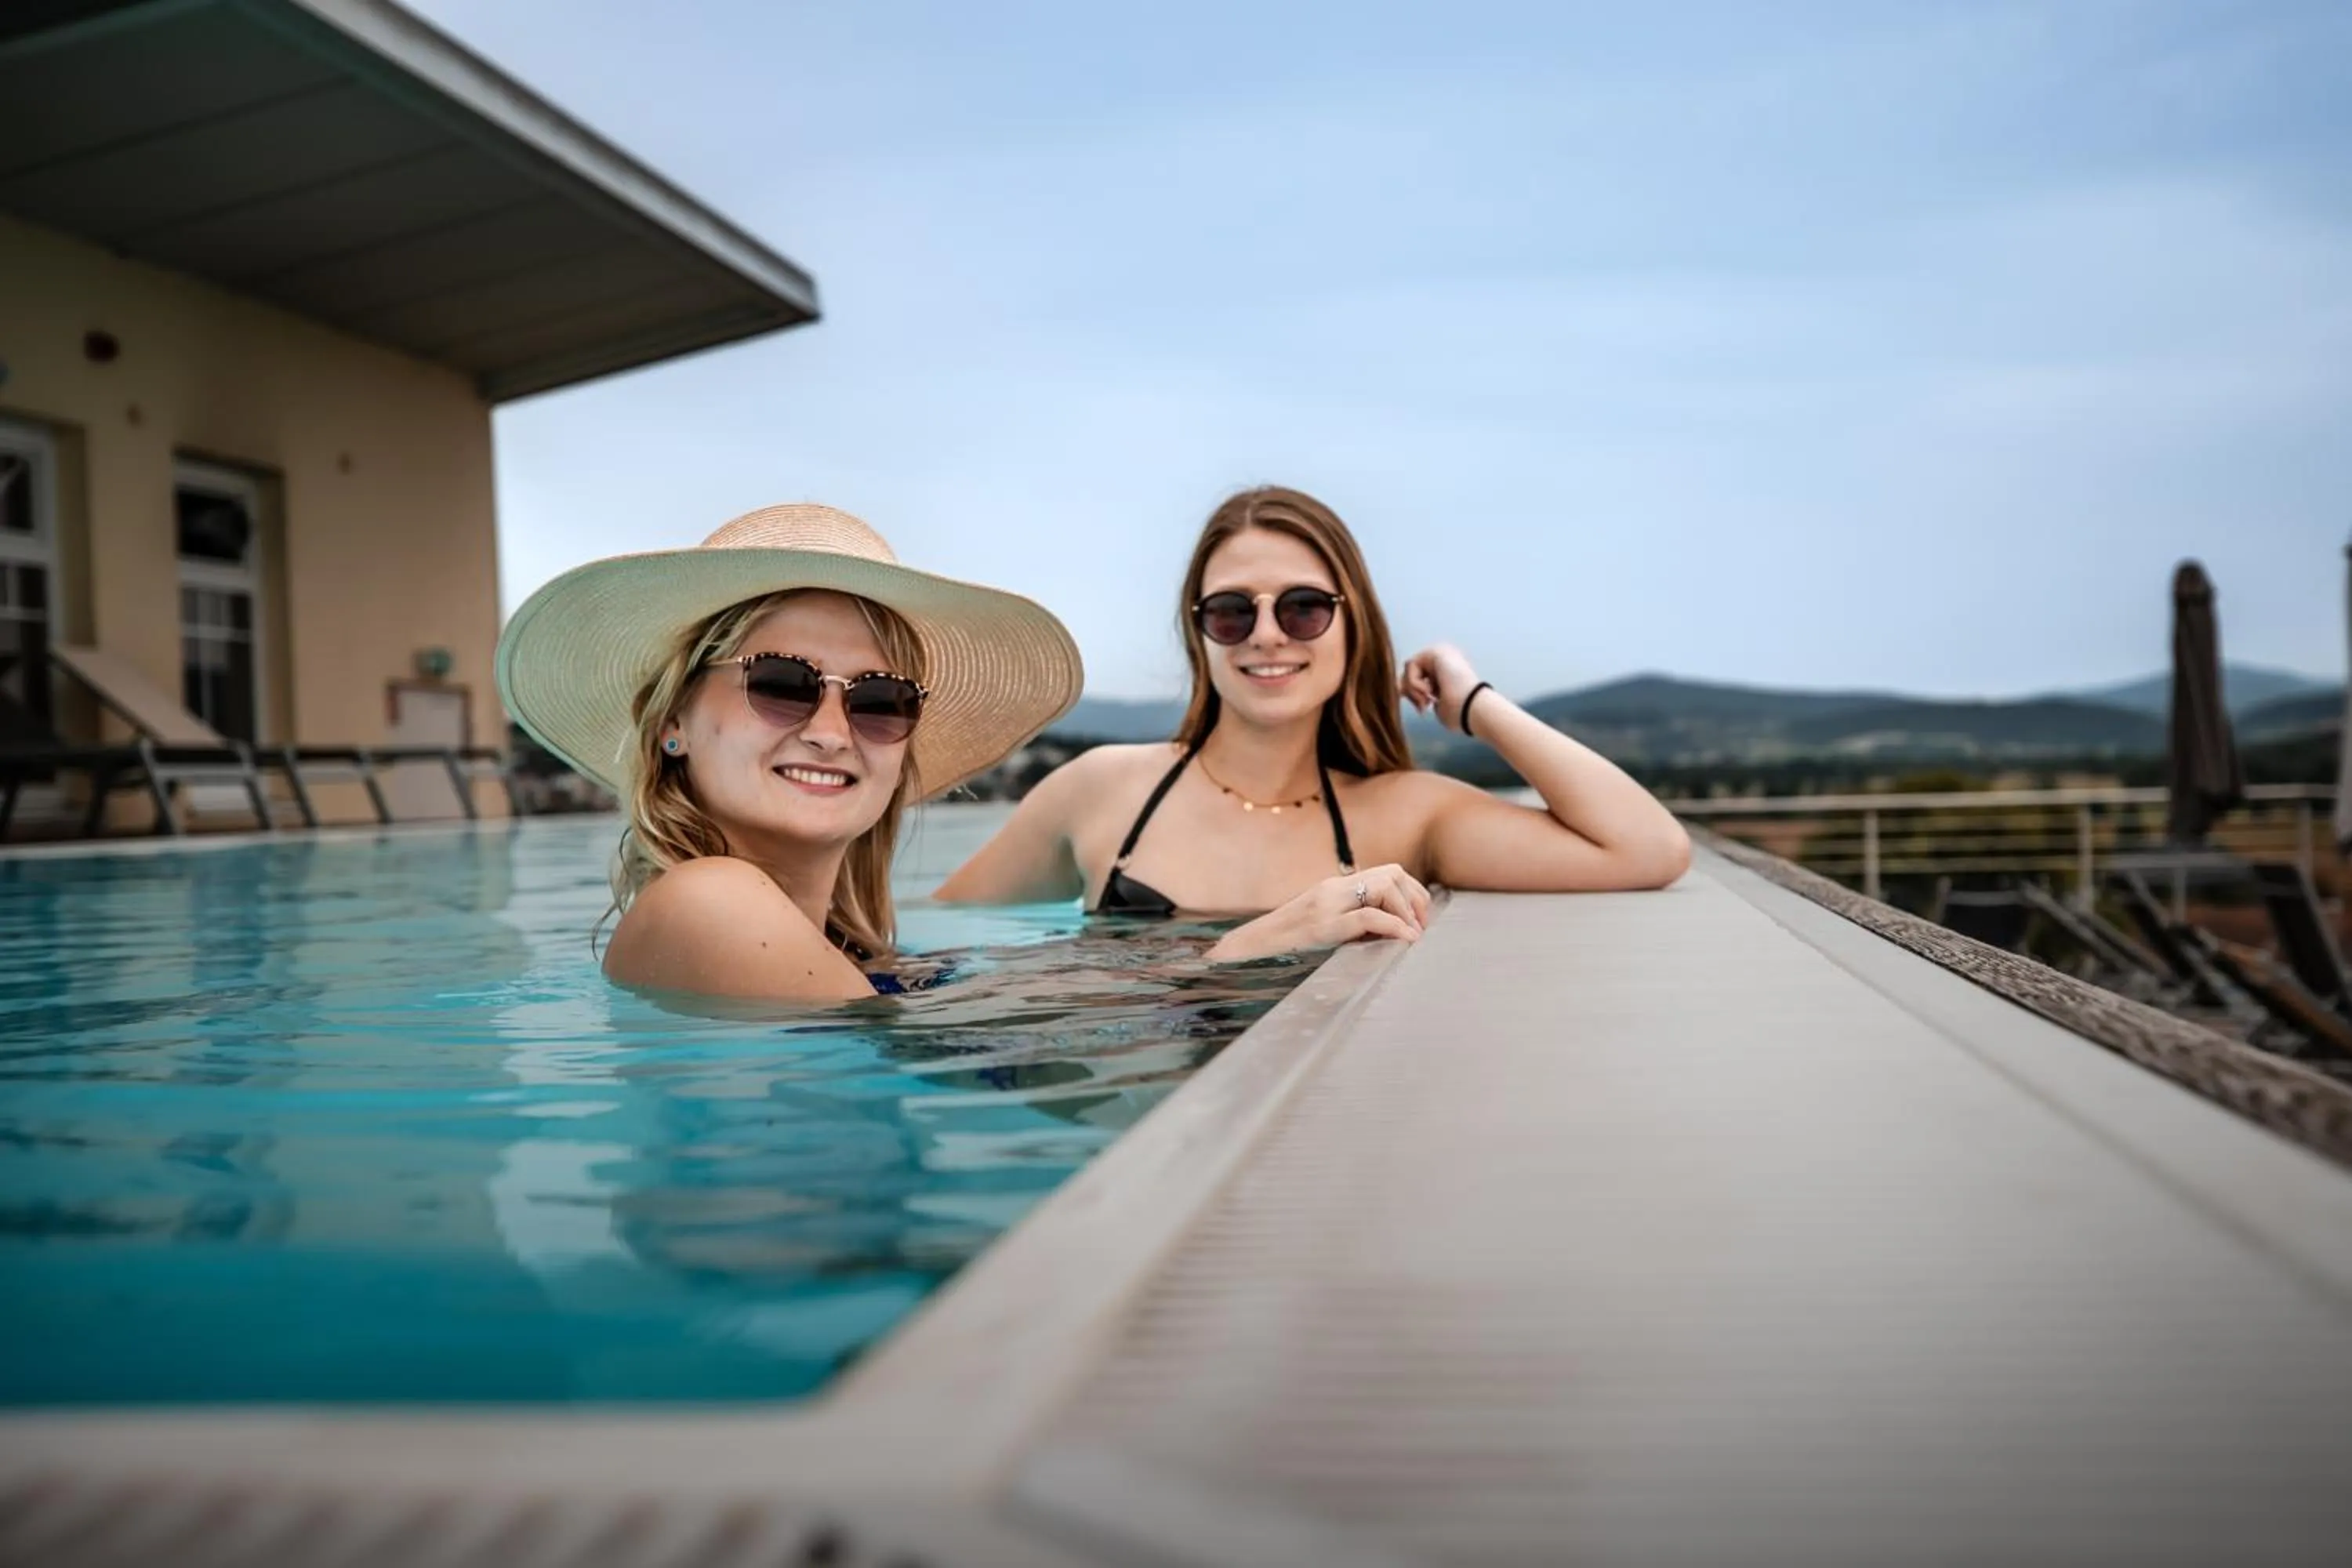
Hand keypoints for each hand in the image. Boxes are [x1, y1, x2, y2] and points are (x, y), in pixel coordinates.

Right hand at [1206, 863, 1432, 960]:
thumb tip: (1391, 934)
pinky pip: (1368, 918)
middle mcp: (1332, 890)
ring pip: (1383, 888)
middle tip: (1419, 928)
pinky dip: (1394, 927)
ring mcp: (1326, 906)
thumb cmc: (1286, 946)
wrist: (1248, 950)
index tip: (1418, 922)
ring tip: (1411, 935)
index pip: (1387, 873)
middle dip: (1416, 899)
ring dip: (1406, 911)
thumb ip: (1353, 924)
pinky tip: (1404, 940)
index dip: (1412, 894)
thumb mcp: (1324, 929)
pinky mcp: (1322, 927)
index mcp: (1334, 889)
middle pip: (1392, 874)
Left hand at [1402, 644, 1483, 732]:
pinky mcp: (1436, 651)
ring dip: (1414, 689)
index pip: (1419, 676)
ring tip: (1427, 701)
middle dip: (1411, 691)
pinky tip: (1430, 692)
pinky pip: (1411, 665)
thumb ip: (1418, 695)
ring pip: (1409, 668)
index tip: (1421, 708)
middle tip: (1423, 706)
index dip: (1414, 692)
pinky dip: (1415, 683)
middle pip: (1411, 671)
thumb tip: (1399, 689)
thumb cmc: (1458, 712)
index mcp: (1447, 670)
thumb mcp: (1435, 704)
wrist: (1470, 708)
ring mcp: (1441, 652)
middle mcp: (1444, 658)